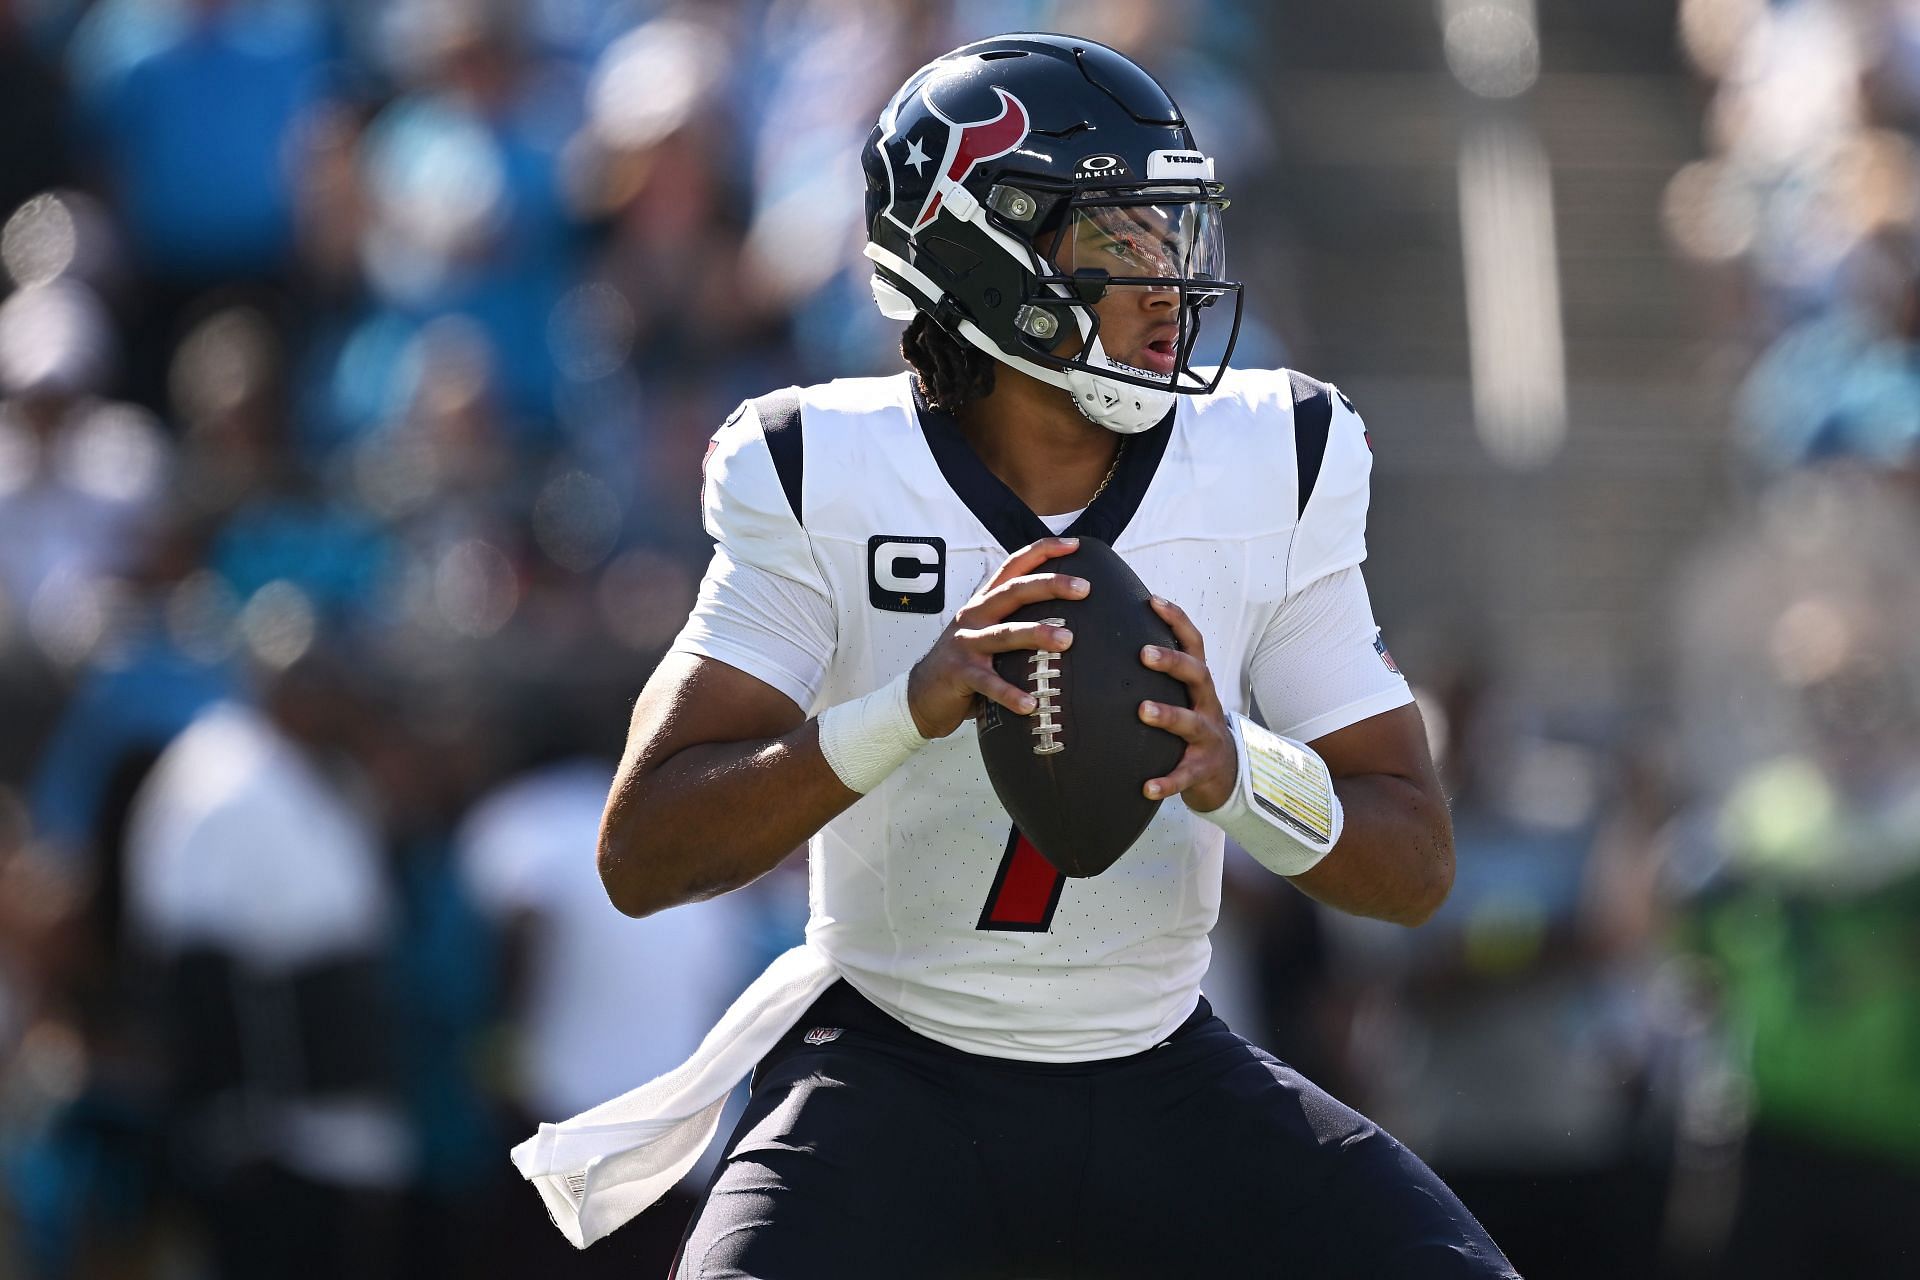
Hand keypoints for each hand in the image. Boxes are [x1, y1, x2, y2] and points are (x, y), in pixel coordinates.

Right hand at [907, 537, 1088, 738]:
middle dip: (1049, 585)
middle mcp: (975, 615)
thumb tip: (1073, 624)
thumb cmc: (965, 663)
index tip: (1075, 545)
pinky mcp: (959, 673)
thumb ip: (1017, 623)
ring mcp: (966, 643)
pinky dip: (1010, 693)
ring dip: (1036, 634)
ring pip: (1004, 633)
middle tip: (1084, 588)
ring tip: (1066, 641)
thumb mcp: (989, 635)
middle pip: (1013, 591)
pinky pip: (989, 683)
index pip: (1014, 566)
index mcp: (985, 602)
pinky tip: (1031, 704)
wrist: (921, 695)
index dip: (1042, 551)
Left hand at [1138, 596, 1237, 811]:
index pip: (1192, 642)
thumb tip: (1108, 636)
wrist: (1223, 770)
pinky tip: (1147, 787)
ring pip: (1190, 722)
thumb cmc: (1189, 721)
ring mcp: (1206, 736)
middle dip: (1172, 662)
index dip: (1176, 620)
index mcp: (1197, 682)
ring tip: (1143, 711)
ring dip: (1168, 715)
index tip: (1153, 601)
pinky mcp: (1201, 768)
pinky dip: (1167, 782)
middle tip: (1144, 653)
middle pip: (1196, 674)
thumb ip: (1156, 671)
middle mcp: (1206, 702)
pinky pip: (1184, 775)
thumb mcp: (1180, 693)